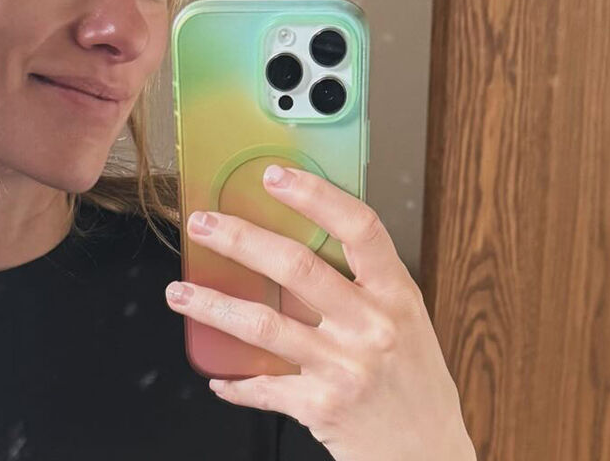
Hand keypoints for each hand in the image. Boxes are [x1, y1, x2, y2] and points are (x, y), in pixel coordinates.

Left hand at [164, 163, 475, 460]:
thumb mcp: (407, 323)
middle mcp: (372, 327)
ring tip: (180, 292)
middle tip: (203, 225)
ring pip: (263, 325)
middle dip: (240, 239)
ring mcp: (345, 368)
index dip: (315, 196)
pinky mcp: (321, 407)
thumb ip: (364, 287)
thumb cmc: (415, 385)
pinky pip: (263, 388)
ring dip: (212, 306)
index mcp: (397, 296)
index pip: (360, 228)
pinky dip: (234, 382)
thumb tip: (298, 247)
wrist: (429, 456)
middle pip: (297, 267)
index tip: (275, 175)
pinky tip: (218, 376)